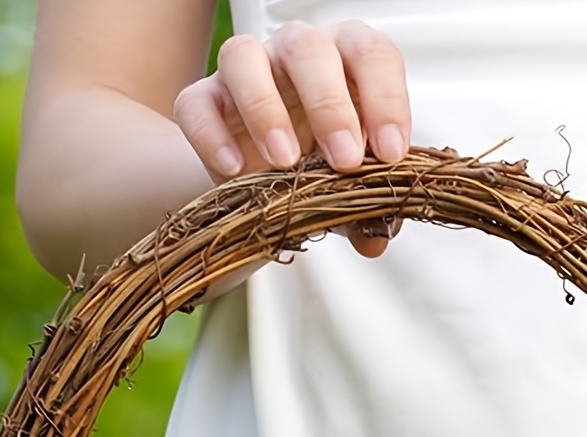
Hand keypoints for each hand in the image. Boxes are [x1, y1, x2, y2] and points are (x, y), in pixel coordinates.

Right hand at [173, 22, 411, 257]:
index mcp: (345, 60)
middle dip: (330, 105)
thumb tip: (376, 238)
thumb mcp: (351, 186)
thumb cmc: (320, 164)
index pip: (371, 54)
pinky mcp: (204, 99)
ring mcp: (246, 71)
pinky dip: (212, 135)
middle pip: (308, 48)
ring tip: (285, 162)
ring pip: (244, 56)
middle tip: (345, 161)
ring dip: (265, 109)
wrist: (267, 178)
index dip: (385, 100)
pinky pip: (197, 103)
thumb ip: (368, 207)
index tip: (389, 153)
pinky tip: (236, 171)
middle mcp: (296, 53)